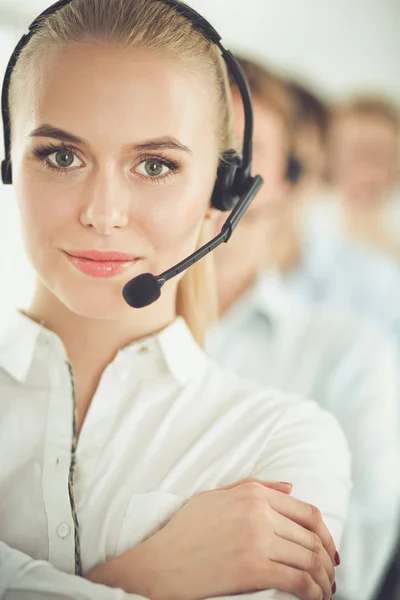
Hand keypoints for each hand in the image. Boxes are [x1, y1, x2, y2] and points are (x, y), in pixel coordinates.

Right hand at [88, 479, 337, 599]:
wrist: (160, 562)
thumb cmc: (185, 530)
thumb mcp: (217, 496)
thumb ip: (256, 487)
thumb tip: (290, 488)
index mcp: (253, 494)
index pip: (307, 512)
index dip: (326, 534)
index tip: (329, 550)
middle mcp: (259, 512)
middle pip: (312, 537)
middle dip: (327, 560)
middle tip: (329, 576)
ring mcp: (258, 539)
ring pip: (309, 559)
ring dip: (323, 579)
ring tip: (324, 591)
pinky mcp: (254, 568)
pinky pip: (298, 580)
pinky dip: (313, 592)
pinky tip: (314, 599)